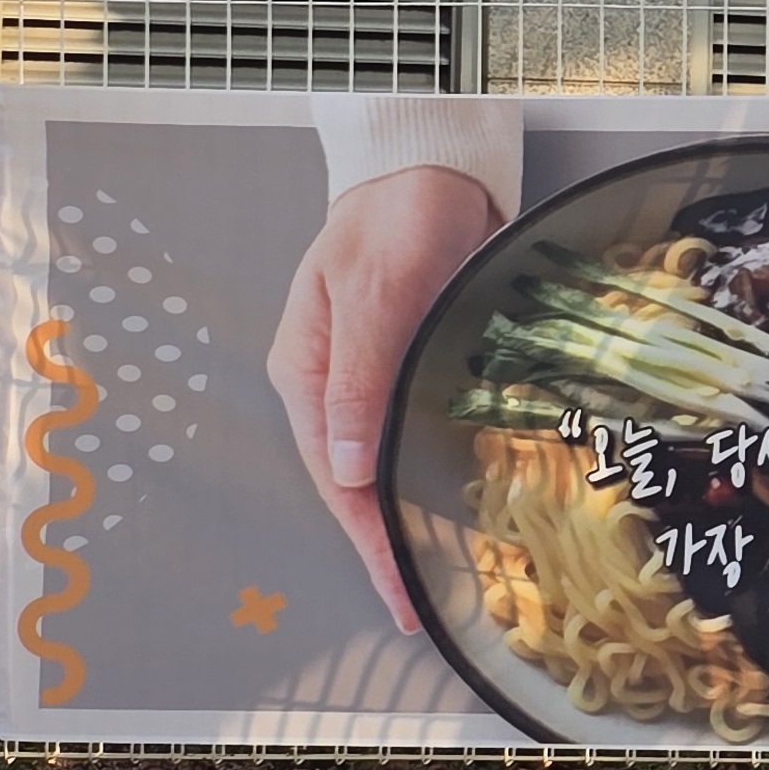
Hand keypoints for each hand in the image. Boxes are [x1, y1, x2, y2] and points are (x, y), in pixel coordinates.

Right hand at [265, 167, 499, 630]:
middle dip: (387, 546)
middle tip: (426, 605)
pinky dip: (435, 469)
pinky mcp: (412, 360)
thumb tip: (350, 468)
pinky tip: (460, 499)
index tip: (399, 596)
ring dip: (411, 515)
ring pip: (388, 462)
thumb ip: (359, 379)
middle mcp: (334, 385)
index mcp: (308, 376)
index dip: (368, 544)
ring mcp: (372, 374)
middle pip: (358, 483)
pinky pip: (418, 429)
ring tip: (446, 571)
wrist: (429, 164)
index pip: (338, 480)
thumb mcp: (376, 294)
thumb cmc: (398, 217)